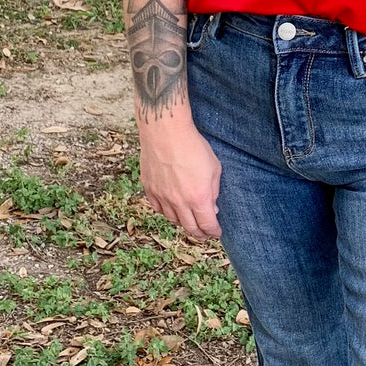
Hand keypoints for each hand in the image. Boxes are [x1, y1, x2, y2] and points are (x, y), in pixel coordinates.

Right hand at [139, 120, 221, 241]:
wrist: (166, 132)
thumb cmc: (193, 146)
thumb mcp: (214, 167)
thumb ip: (214, 191)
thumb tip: (212, 207)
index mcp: (198, 197)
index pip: (207, 225)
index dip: (213, 232)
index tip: (216, 232)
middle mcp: (179, 202)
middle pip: (190, 228)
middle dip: (200, 234)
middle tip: (205, 233)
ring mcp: (162, 197)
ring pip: (173, 220)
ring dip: (183, 223)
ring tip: (190, 220)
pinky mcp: (150, 189)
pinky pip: (158, 209)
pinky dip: (167, 212)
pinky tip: (172, 209)